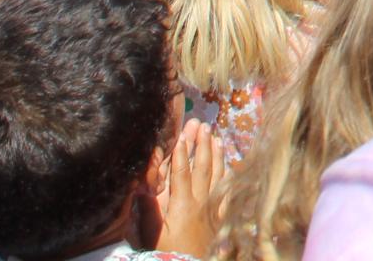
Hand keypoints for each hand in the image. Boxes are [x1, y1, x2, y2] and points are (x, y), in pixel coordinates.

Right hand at [151, 119, 226, 257]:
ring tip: (216, 137)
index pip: (181, 172)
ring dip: (217, 154)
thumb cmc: (168, 252)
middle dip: (202, 144)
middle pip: (203, 167)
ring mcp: (214, 208)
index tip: (181, 134)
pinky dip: (230, 175)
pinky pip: (228, 191)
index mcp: (182, 204)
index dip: (181, 153)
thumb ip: (149, 209)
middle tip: (203, 125)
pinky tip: (231, 165)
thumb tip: (141, 187)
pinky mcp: (222, 216)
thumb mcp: (153, 233)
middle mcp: (201, 202)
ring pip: (218, 175)